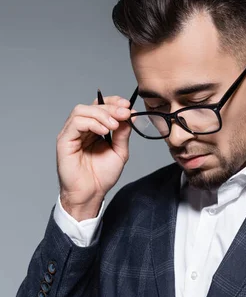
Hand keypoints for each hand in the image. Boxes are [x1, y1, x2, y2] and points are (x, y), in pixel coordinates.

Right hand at [57, 95, 132, 219]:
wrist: (91, 194)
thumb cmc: (101, 176)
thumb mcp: (119, 151)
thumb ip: (123, 133)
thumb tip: (129, 115)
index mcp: (94, 129)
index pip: (101, 106)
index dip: (114, 103)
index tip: (128, 106)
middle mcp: (81, 129)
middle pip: (92, 106)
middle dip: (111, 108)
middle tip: (125, 113)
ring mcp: (71, 133)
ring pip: (82, 110)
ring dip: (101, 114)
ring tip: (114, 125)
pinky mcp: (64, 140)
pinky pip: (75, 123)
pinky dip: (91, 123)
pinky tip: (103, 131)